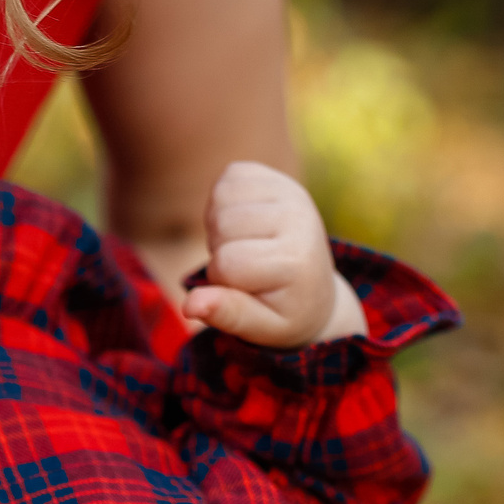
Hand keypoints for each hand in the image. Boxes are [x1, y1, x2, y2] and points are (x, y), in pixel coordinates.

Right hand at [178, 162, 365, 348]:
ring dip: (220, 225)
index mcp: (296, 260)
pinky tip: (243, 222)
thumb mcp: (260, 326)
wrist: (314, 289)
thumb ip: (226, 315)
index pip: (226, 263)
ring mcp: (291, 192)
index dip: (222, 281)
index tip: (246, 288)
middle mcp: (299, 219)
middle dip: (220, 250)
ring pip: (221, 197)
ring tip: (243, 245)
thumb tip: (189, 306)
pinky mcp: (279, 177)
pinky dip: (224, 200)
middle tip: (245, 266)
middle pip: (221, 225)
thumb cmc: (283, 310)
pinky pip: (230, 176)